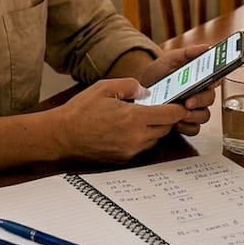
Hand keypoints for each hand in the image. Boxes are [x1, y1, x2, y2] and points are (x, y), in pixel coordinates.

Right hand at [52, 79, 187, 161]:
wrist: (62, 136)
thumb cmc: (80, 111)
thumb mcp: (104, 87)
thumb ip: (130, 86)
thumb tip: (146, 92)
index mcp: (134, 118)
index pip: (170, 115)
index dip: (178, 108)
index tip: (182, 103)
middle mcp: (136, 138)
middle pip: (165, 128)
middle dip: (166, 117)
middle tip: (161, 105)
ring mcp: (130, 150)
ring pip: (155, 138)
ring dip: (154, 128)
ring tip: (142, 115)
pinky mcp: (124, 158)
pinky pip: (142, 146)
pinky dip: (142, 137)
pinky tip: (130, 127)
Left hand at [136, 45, 216, 135]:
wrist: (138, 93)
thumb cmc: (157, 75)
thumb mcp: (168, 60)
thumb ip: (186, 53)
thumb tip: (206, 47)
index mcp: (199, 79)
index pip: (215, 78)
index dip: (217, 79)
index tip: (212, 80)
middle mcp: (199, 95)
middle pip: (210, 99)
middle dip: (200, 101)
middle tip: (188, 102)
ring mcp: (194, 110)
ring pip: (204, 115)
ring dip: (194, 116)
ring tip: (181, 114)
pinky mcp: (186, 123)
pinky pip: (194, 129)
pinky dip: (187, 127)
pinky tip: (177, 123)